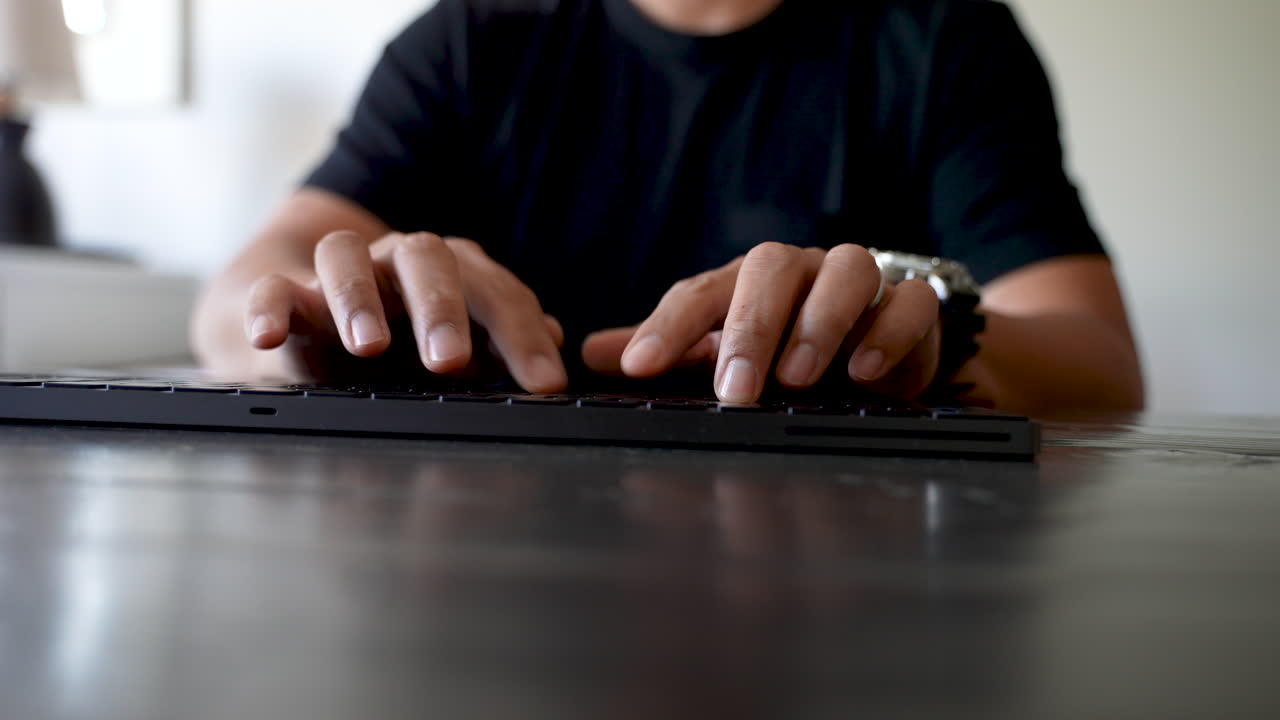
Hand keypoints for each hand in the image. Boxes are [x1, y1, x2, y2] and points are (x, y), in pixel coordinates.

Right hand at [244, 231, 567, 390]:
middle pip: (426, 258)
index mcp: (455, 274)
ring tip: (369, 347)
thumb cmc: (405, 343)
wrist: (315, 329)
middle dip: (441, 307)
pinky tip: (269, 336)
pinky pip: (272, 289)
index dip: (523, 336)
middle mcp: (399, 263)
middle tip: (449, 360)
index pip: (496, 293)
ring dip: (358, 298)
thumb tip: (556, 342)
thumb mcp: (460, 347)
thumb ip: (502, 345)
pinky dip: (269, 307)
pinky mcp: (284, 296)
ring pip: (344, 256)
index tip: (544, 385)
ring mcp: (340, 275)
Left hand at [581, 243, 940, 402]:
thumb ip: (669, 350)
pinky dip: (889, 331)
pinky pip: (909, 302)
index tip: (639, 369)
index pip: (701, 291)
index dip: (667, 327)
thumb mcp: (725, 349)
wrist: (882, 344)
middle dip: (749, 328)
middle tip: (733, 388)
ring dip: (819, 321)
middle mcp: (802, 271)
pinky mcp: (912, 307)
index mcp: (749, 280)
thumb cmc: (792, 343)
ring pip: (846, 270)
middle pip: (771, 270)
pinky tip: (865, 369)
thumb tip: (591, 353)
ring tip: (798, 376)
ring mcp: (861, 283)